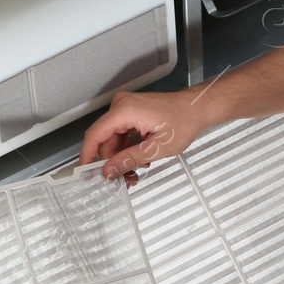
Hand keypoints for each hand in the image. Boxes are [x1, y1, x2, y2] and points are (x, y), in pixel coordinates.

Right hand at [80, 89, 208, 183]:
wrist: (197, 108)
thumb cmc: (183, 120)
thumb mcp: (156, 148)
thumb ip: (129, 160)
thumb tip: (110, 169)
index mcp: (124, 110)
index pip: (95, 135)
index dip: (88, 155)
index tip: (86, 171)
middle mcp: (121, 105)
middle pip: (104, 139)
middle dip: (111, 161)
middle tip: (119, 179)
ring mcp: (126, 107)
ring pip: (113, 138)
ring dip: (121, 157)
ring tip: (133, 173)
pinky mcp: (131, 112)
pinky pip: (121, 133)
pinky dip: (127, 148)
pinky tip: (138, 160)